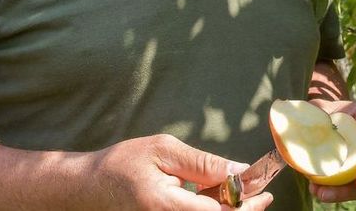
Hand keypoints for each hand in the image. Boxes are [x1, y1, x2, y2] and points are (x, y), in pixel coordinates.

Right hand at [87, 134, 272, 209]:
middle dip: (245, 209)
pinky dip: (214, 209)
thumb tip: (239, 170)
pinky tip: (223, 196)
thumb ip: (202, 163)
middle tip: (264, 194)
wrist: (91, 188)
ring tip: (248, 192)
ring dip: (232, 210)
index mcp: (165, 206)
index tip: (264, 190)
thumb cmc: (123, 164)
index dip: (246, 204)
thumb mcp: (164, 150)